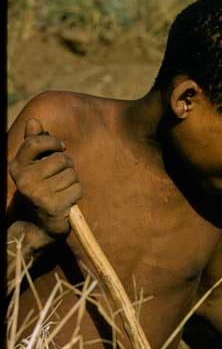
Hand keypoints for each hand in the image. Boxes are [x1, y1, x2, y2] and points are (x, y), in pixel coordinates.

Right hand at [9, 118, 82, 240]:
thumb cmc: (38, 192)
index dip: (52, 142)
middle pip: (61, 159)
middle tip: (60, 179)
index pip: (34, 143)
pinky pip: (77, 189)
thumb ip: (33, 145)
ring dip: (72, 182)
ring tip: (61, 192)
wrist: (36, 227)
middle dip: (67, 167)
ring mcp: (39, 194)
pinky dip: (76, 194)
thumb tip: (34, 121)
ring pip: (72, 175)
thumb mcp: (32, 168)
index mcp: (17, 168)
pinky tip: (66, 202)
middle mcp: (25, 180)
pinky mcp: (54, 206)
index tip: (60, 147)